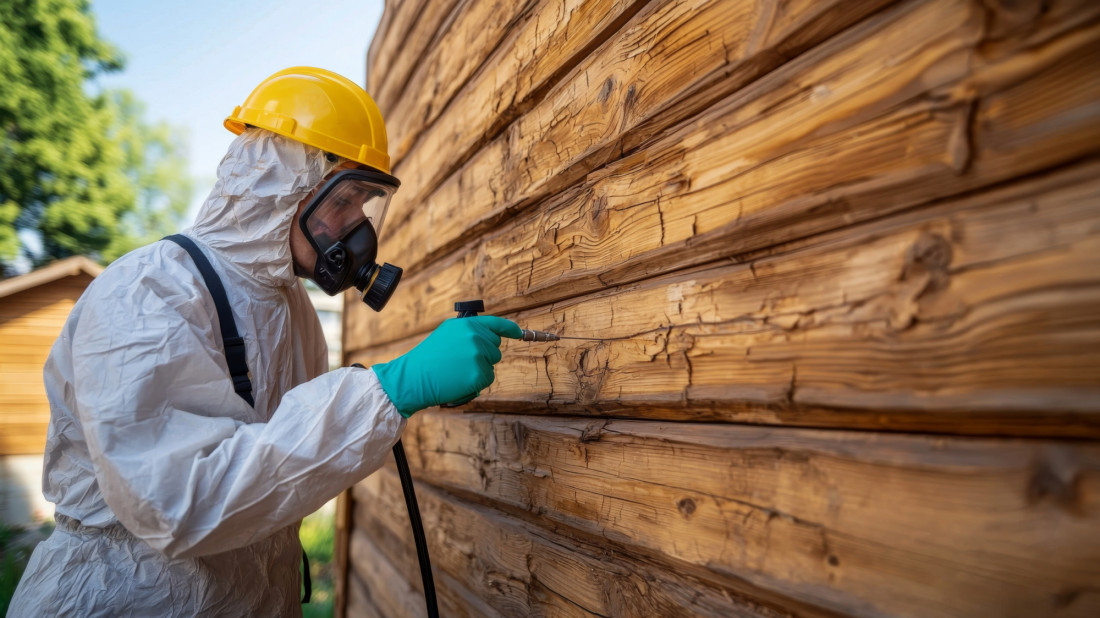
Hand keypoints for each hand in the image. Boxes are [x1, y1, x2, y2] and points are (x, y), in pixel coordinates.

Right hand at [372, 316, 521, 416]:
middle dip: (483, 355)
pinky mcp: (478, 375)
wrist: (413, 377)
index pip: (497, 324)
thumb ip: (468, 331)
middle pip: (495, 347)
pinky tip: (459, 380)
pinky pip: (487, 378)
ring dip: (479, 369)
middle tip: (460, 361)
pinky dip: (476, 382)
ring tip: (457, 370)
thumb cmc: (428, 357)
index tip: (518, 333)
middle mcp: (476, 337)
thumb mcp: (447, 334)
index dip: (510, 329)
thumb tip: (487, 334)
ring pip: (491, 364)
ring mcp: (478, 356)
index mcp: (468, 325)